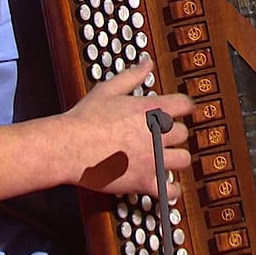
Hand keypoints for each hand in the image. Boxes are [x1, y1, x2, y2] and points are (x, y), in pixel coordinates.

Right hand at [59, 57, 194, 199]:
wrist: (69, 146)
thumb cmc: (85, 119)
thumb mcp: (109, 89)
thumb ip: (132, 76)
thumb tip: (147, 64)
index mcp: (152, 110)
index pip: (184, 104)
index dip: (185, 107)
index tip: (185, 110)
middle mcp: (158, 134)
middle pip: (184, 133)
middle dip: (175, 134)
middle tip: (166, 137)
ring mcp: (153, 158)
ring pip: (183, 160)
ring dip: (176, 159)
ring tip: (167, 159)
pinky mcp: (144, 181)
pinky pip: (170, 190)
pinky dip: (171, 190)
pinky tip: (167, 187)